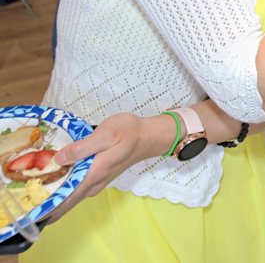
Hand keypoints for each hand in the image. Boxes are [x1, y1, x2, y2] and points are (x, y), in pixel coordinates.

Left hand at [47, 112, 173, 221]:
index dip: (51, 206)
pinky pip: (81, 189)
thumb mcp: (105, 134)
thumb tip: (58, 159)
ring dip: (59, 200)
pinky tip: (61, 187)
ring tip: (42, 200)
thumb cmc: (129, 131)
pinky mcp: (101, 176)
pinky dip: (69, 192)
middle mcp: (96, 181)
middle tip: (32, 210)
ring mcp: (100, 181)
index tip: (35, 215)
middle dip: (51, 206)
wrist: (149, 135)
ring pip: (75, 196)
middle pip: (70, 200)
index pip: (69, 196)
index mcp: (95, 172)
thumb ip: (81, 148)